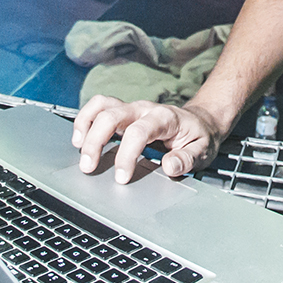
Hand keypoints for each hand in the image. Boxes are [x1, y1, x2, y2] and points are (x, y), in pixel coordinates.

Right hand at [71, 94, 220, 182]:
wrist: (201, 121)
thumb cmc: (200, 137)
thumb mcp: (203, 151)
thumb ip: (187, 159)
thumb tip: (169, 167)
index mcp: (165, 118)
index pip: (138, 132)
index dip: (126, 155)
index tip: (121, 177)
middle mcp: (144, 109)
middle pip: (112, 115)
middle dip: (95, 140)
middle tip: (88, 166)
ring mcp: (132, 109)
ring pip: (101, 105)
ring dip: (85, 124)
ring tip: (78, 148)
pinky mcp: (124, 112)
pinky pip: (99, 108)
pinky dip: (86, 120)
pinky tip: (80, 139)